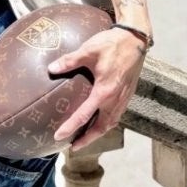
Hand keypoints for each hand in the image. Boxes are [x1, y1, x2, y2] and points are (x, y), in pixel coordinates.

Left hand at [47, 26, 146, 150]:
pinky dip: (107, 122)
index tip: (59, 137)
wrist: (135, 38)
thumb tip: (51, 68)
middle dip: (87, 139)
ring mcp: (124, 97)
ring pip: (111, 122)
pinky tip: (100, 119)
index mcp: (105, 91)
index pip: (84, 116)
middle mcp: (115, 99)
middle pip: (101, 127)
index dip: (70, 128)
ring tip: (86, 137)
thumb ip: (70, 60)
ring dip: (98, 132)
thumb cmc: (112, 43)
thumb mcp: (88, 50)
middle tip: (73, 147)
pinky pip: (117, 114)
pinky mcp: (128, 93)